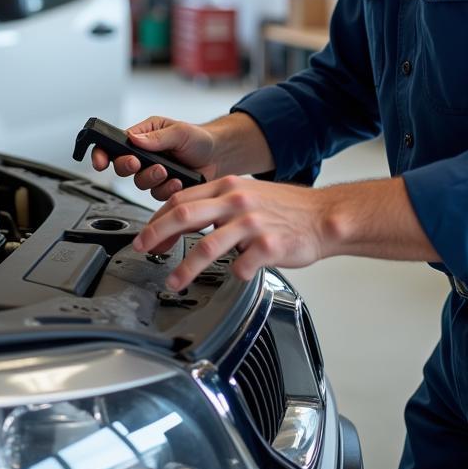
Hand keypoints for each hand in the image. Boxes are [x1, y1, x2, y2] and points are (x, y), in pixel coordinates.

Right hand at [91, 116, 219, 200]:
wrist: (219, 156)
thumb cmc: (198, 138)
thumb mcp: (179, 131)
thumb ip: (157, 137)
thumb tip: (134, 139)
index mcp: (142, 137)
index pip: (113, 145)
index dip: (101, 154)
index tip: (100, 161)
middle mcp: (144, 156)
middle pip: (122, 167)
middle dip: (128, 166)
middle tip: (137, 163)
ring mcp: (153, 174)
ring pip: (139, 183)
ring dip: (152, 178)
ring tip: (166, 171)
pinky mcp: (164, 188)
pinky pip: (157, 195)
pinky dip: (167, 189)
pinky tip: (178, 181)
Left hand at [132, 175, 335, 290]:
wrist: (323, 216)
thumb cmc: (285, 209)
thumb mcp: (246, 194)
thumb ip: (217, 203)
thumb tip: (184, 218)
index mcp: (227, 187)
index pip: (181, 199)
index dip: (157, 218)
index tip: (146, 235)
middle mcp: (236, 202)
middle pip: (184, 216)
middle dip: (158, 235)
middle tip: (144, 250)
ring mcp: (252, 224)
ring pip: (207, 246)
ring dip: (185, 267)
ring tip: (174, 281)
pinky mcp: (268, 246)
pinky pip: (242, 266)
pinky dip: (234, 274)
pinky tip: (236, 276)